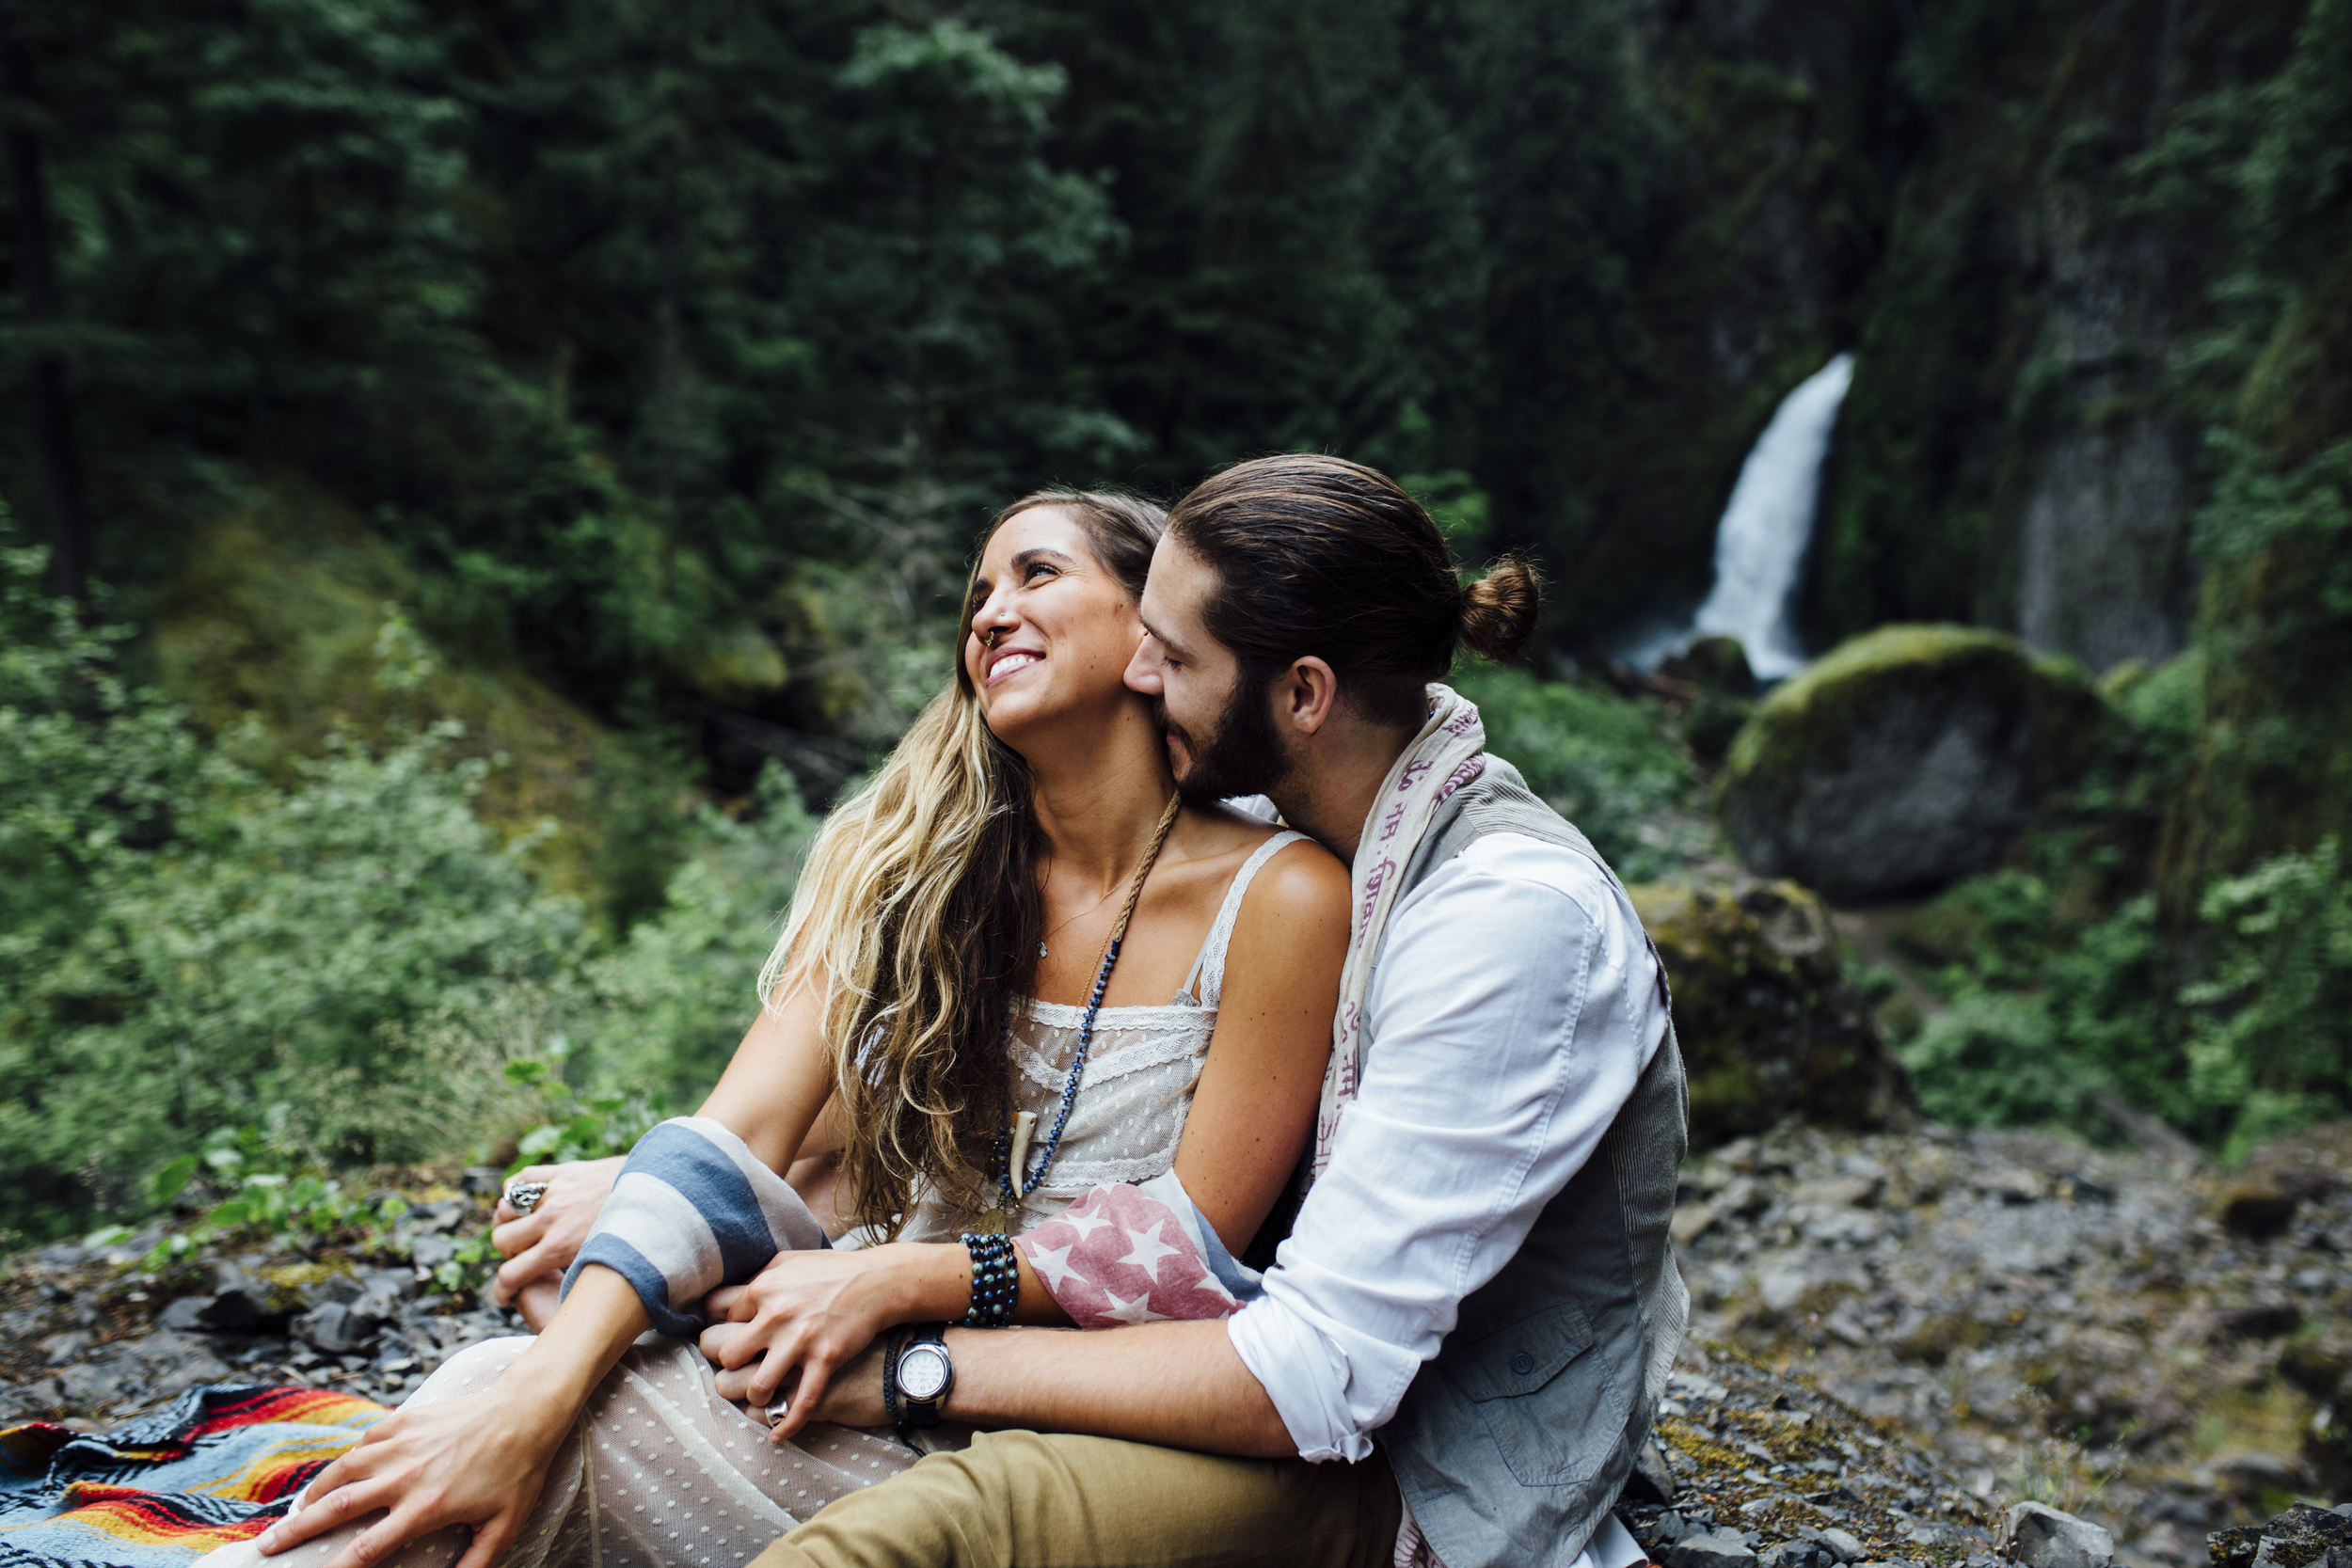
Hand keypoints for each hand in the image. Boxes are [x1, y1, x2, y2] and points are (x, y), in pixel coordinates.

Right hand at [255, 1387, 566, 1567]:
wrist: (525, 1411)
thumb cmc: (518, 1472)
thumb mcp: (503, 1526)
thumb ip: (475, 1563)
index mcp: (425, 1507)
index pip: (365, 1548)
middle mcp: (404, 1476)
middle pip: (336, 1508)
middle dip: (297, 1530)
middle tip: (268, 1545)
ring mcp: (400, 1443)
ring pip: (340, 1471)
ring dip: (312, 1494)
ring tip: (294, 1513)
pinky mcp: (402, 1418)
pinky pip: (362, 1443)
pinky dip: (343, 1462)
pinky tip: (337, 1475)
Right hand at [490, 1157, 623, 1311]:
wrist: (656, 1191)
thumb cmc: (634, 1233)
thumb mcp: (604, 1264)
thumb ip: (579, 1280)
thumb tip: (569, 1314)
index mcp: (559, 1247)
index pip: (510, 1275)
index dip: (503, 1290)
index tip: (505, 1295)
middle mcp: (551, 1219)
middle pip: (501, 1241)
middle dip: (508, 1252)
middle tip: (522, 1254)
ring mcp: (554, 1193)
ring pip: (503, 1211)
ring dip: (509, 1222)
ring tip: (523, 1229)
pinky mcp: (560, 1172)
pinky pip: (518, 1181)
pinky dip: (515, 1192)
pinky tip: (526, 1204)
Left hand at [696, 1243, 945, 1441]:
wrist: (879, 1281)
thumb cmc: (832, 1270)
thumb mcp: (788, 1260)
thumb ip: (757, 1277)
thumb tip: (729, 1296)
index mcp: (764, 1287)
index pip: (723, 1318)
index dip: (728, 1329)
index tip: (739, 1338)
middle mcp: (776, 1314)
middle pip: (728, 1355)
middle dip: (730, 1366)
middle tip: (740, 1369)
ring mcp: (801, 1340)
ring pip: (757, 1386)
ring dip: (755, 1396)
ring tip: (761, 1396)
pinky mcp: (825, 1360)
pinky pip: (802, 1403)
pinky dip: (787, 1425)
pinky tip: (777, 1437)